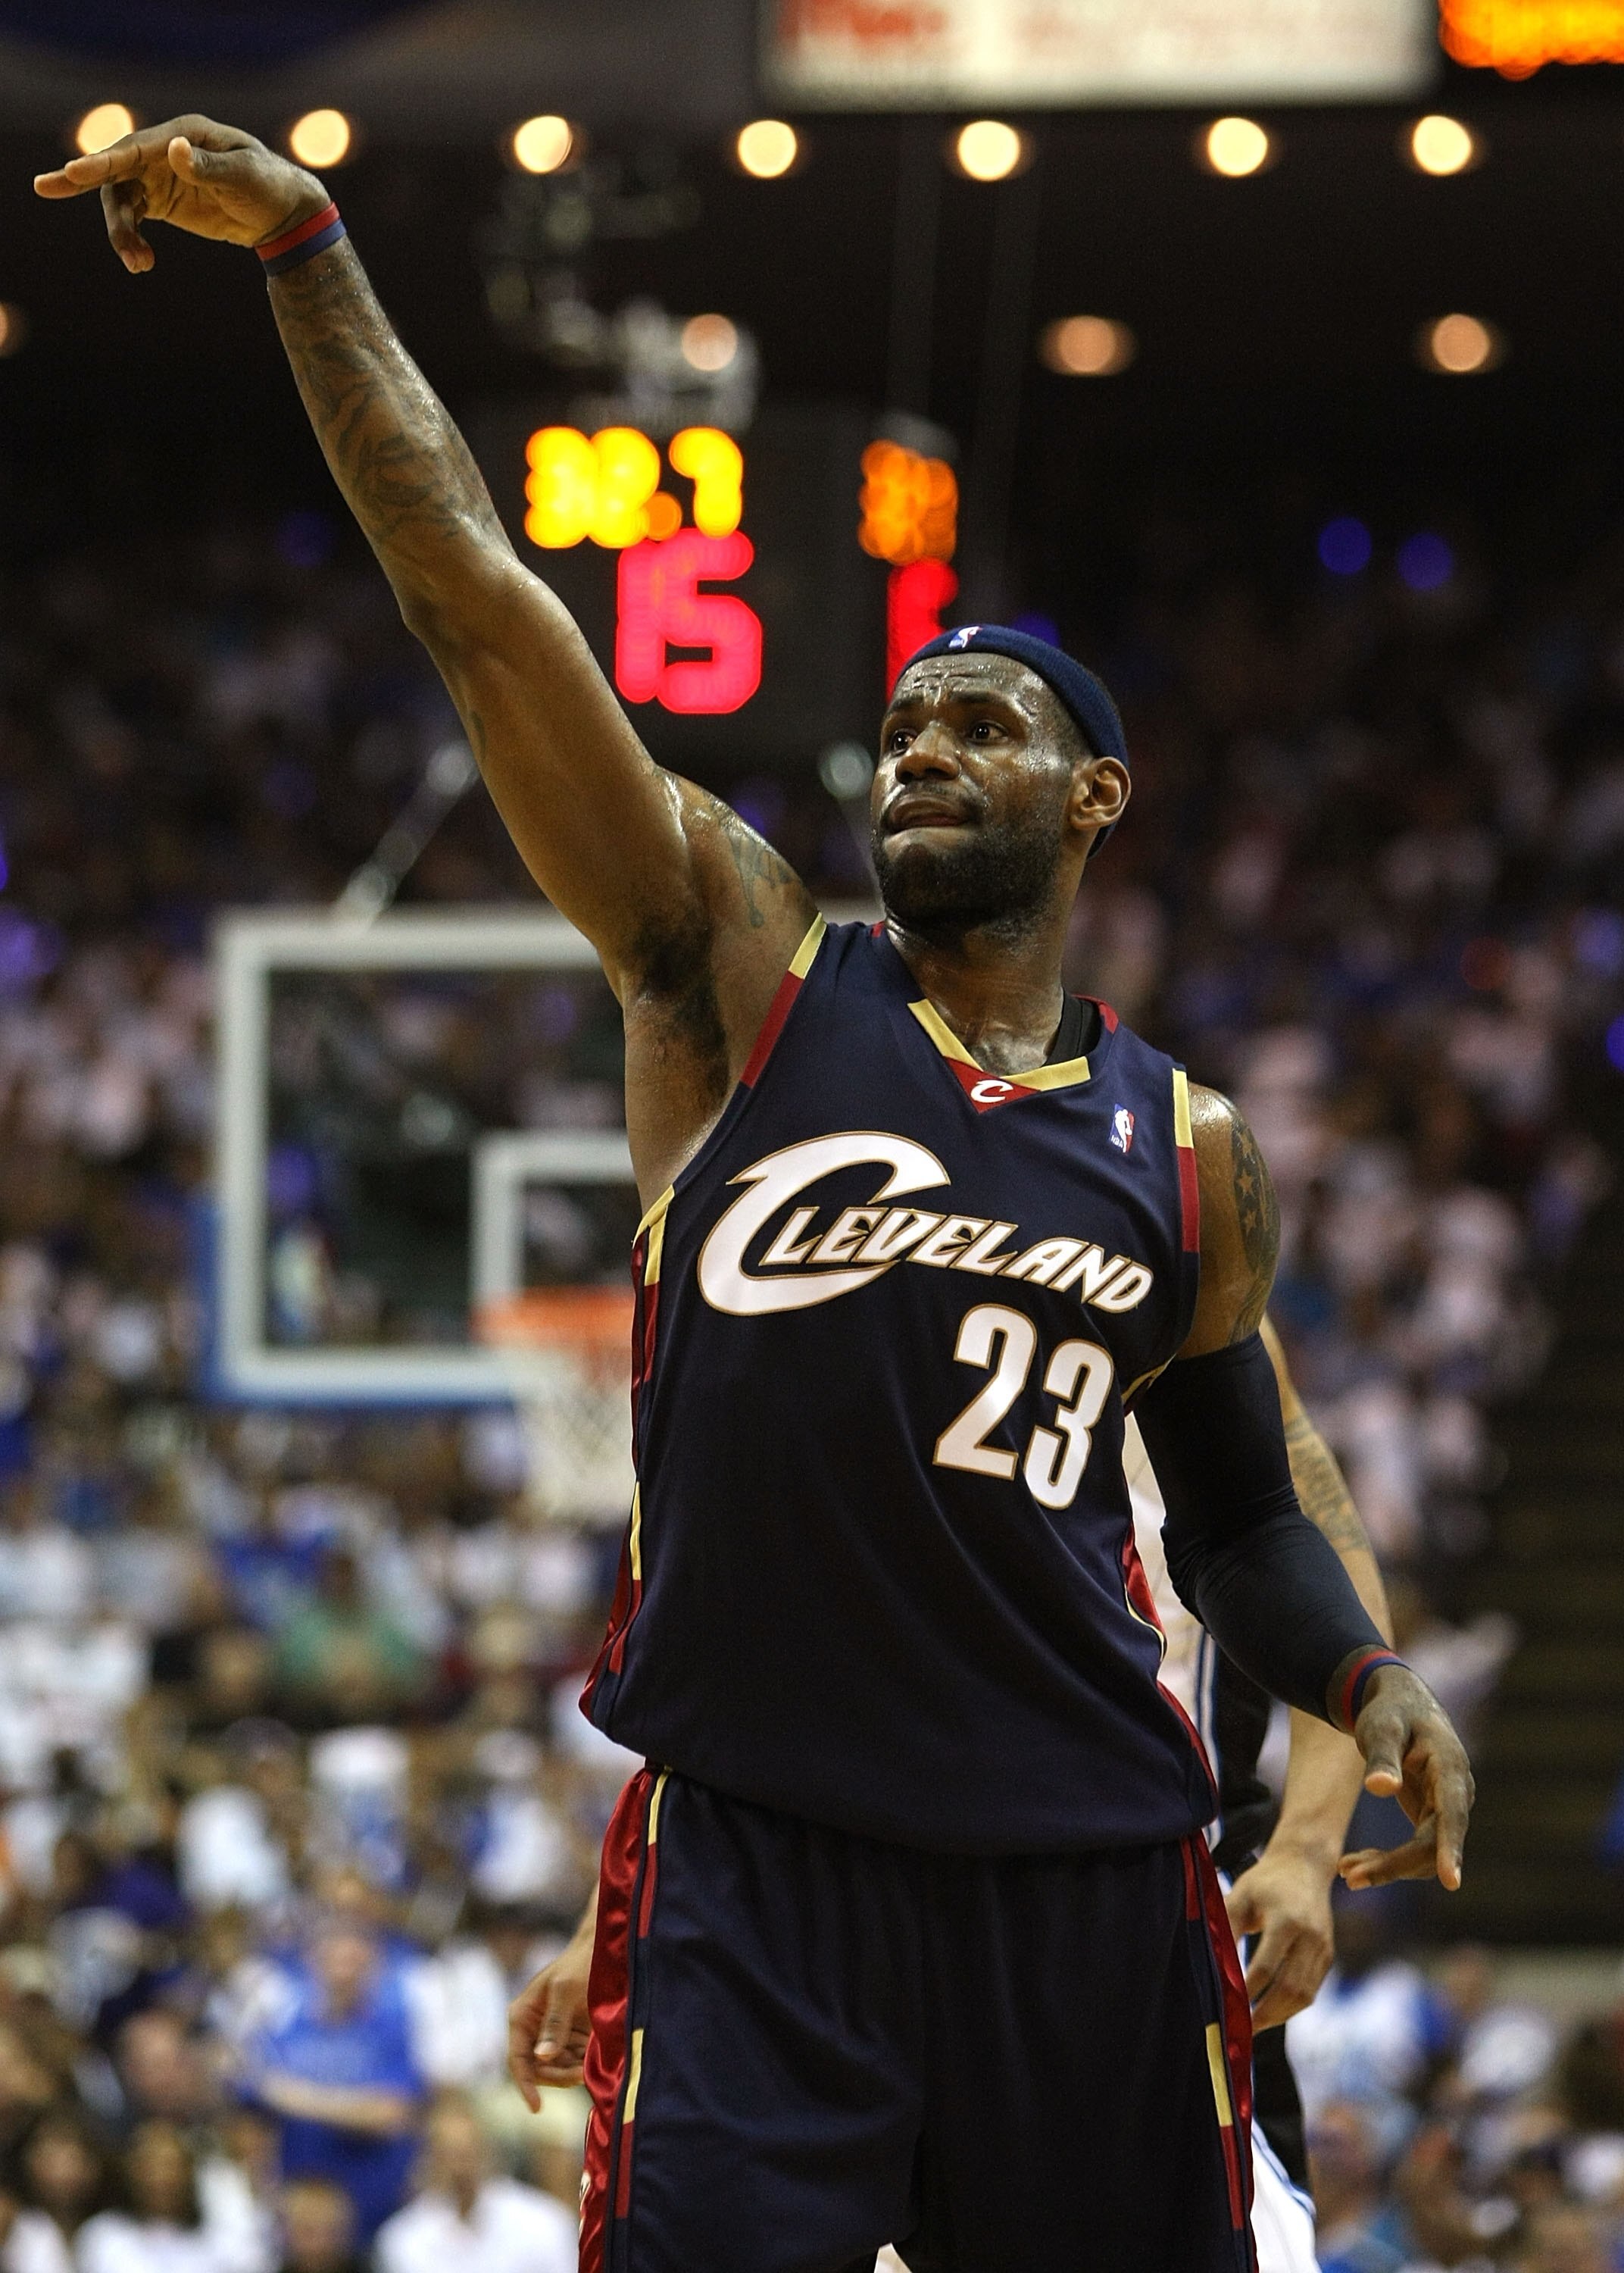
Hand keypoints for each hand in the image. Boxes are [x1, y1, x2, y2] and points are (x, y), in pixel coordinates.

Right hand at [33, 115, 327, 272]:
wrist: (282, 213)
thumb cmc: (268, 186)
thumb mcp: (244, 176)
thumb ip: (208, 166)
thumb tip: (174, 149)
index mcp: (183, 135)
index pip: (135, 148)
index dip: (103, 161)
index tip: (74, 172)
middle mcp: (165, 151)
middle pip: (116, 169)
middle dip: (82, 181)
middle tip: (45, 188)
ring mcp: (160, 176)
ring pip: (121, 199)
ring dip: (120, 232)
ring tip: (137, 263)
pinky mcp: (163, 202)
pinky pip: (134, 218)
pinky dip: (132, 240)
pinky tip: (142, 262)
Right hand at [508, 1924, 594, 2105]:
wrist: (604, 1950)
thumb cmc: (580, 1964)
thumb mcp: (566, 1990)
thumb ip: (555, 2023)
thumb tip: (543, 2056)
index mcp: (522, 2016)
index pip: (517, 2059)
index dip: (524, 2084)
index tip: (536, 2107)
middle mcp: (534, 2029)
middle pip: (538, 2070)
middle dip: (558, 2076)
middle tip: (582, 2074)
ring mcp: (553, 2035)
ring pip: (558, 2069)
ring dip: (573, 2072)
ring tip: (592, 2064)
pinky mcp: (572, 2037)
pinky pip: (574, 2062)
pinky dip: (583, 2065)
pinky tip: (597, 2057)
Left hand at [1225, 1842, 1336, 2031]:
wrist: (1304, 1865)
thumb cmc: (1265, 1881)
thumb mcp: (1241, 1894)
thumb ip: (1227, 1926)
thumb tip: (1213, 1963)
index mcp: (1287, 1919)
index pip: (1266, 1965)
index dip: (1247, 1989)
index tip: (1229, 2005)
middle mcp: (1310, 1936)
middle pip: (1289, 1987)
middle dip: (1264, 2013)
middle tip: (1241, 2029)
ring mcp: (1323, 1947)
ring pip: (1304, 1994)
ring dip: (1279, 2015)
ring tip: (1254, 2026)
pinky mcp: (1328, 1955)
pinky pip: (1312, 1990)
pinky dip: (1291, 2005)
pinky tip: (1271, 2011)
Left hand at [1340, 1664, 1474, 1891]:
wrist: (1397, 1704)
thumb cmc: (1389, 1712)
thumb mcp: (1380, 1727)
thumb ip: (1381, 1756)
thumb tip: (1380, 1788)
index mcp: (1450, 1767)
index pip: (1453, 1814)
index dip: (1451, 1848)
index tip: (1451, 1882)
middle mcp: (1456, 1792)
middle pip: (1433, 1843)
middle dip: (1395, 1865)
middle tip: (1350, 1877)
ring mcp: (1446, 1807)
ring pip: (1425, 1853)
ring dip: (1388, 1867)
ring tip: (1346, 1872)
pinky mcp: (1432, 1816)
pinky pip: (1416, 1848)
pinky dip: (1388, 1859)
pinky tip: (1355, 1864)